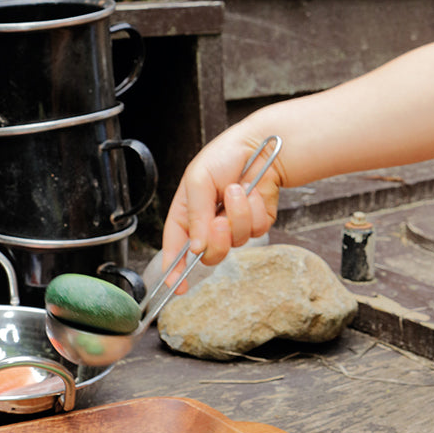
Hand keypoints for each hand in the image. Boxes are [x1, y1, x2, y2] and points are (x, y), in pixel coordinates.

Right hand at [161, 125, 286, 280]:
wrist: (259, 146)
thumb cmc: (223, 156)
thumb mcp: (198, 179)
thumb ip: (195, 215)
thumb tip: (195, 248)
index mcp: (187, 213)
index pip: (176, 247)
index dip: (174, 268)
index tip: (175, 285)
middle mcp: (209, 224)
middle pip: (209, 254)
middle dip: (217, 239)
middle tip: (219, 219)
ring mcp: (234, 226)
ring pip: (236, 242)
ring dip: (239, 214)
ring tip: (238, 189)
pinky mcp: (257, 223)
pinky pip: (258, 230)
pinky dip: (257, 209)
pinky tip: (253, 191)